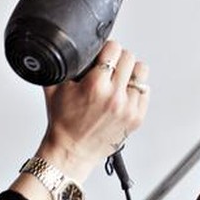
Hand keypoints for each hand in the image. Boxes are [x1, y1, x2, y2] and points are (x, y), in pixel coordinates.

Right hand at [11, 41, 149, 199]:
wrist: (70, 153)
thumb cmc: (63, 123)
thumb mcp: (54, 89)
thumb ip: (62, 65)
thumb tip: (63, 47)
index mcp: (95, 86)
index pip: (114, 48)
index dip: (107, 48)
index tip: (103, 54)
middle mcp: (114, 96)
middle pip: (129, 57)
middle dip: (118, 59)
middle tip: (109, 67)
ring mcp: (128, 108)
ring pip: (141, 72)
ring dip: (130, 72)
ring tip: (119, 79)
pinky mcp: (137, 118)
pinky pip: (145, 91)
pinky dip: (136, 89)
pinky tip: (123, 94)